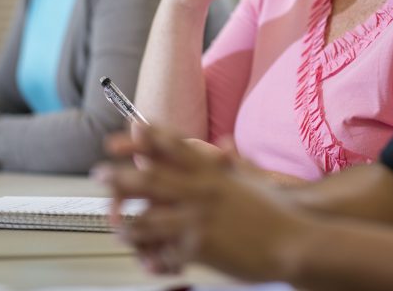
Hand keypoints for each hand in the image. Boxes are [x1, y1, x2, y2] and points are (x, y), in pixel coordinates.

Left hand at [97, 124, 307, 280]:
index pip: (175, 147)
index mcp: (213, 172)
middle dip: (121, 176)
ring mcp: (199, 218)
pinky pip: (166, 253)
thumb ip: (232, 163)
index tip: (127, 130)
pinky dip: (155, 259)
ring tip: (115, 226)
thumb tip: (224, 144)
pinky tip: (147, 261)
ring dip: (127, 223)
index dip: (148, 137)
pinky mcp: (200, 247)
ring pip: (149, 219)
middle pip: (151, 179)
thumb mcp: (250, 180)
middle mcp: (202, 191)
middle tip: (100, 173)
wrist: (293, 239)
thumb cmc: (274, 210)